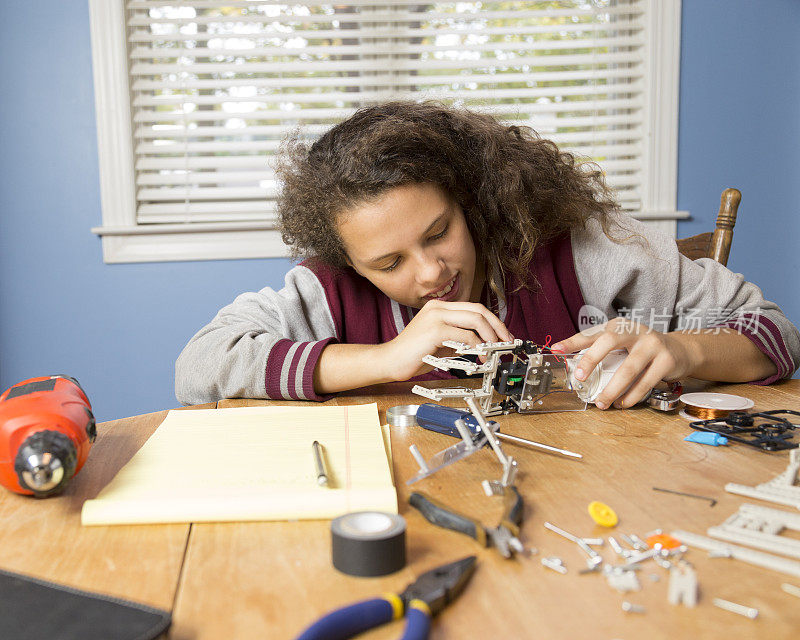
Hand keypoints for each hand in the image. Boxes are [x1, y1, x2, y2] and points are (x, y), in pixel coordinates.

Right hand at [381, 299, 512, 380]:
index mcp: (439, 307)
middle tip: (506, 342)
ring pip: (475, 319)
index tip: (503, 336)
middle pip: (479, 309)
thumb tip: (483, 342)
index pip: (474, 307)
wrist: (390, 361)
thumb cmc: (413, 354)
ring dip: (490, 336)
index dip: (493, 321)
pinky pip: (466, 335)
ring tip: (495, 350)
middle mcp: (438, 307)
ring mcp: (436, 316)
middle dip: (497, 326)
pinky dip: (478, 345)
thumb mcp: (441, 342)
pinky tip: (480, 355)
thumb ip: (459, 338)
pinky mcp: (435, 330)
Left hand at [551, 318, 699, 408]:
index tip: (555, 350)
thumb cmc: (640, 348)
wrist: (679, 349)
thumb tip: (571, 367)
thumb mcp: (620, 344)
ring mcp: (652, 344)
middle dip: (591, 359)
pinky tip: (622, 403)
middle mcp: (634, 331)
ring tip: (602, 403)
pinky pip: (645, 382)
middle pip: (609, 341)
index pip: (591, 333)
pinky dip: (632, 396)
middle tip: (579, 377)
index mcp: (618, 326)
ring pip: (628, 369)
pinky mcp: (666, 360)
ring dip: (612, 389)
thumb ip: (599, 352)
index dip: (572, 342)